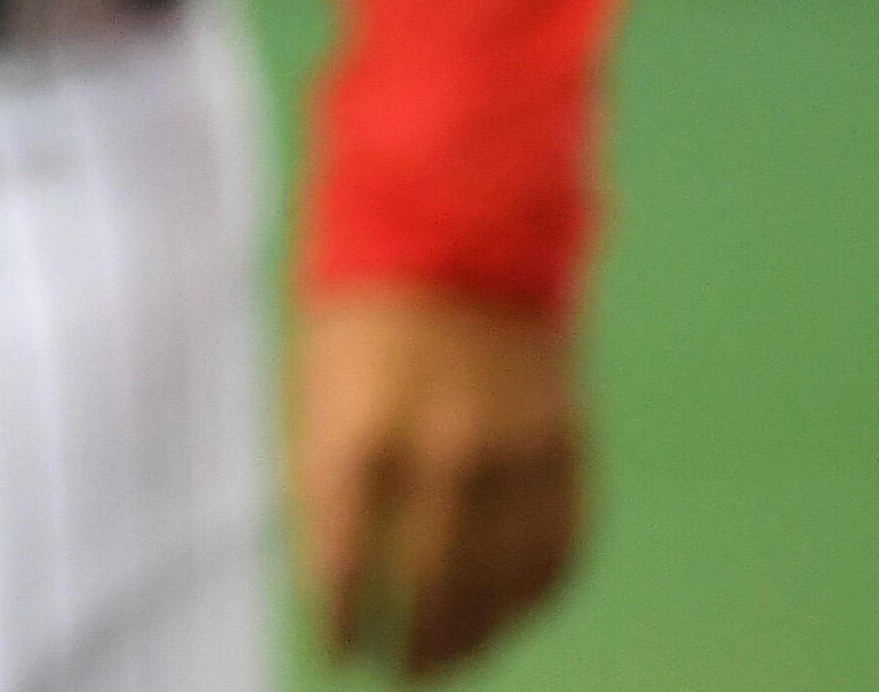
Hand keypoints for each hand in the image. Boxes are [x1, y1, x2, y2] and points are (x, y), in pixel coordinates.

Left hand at [295, 285, 585, 675]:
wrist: (458, 230)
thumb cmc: (359, 309)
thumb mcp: (314, 384)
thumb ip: (325, 474)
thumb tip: (335, 571)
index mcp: (356, 434)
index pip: (343, 562)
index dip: (340, 618)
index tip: (338, 650)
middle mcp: (438, 454)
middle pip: (427, 588)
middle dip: (410, 643)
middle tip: (398, 673)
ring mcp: (510, 456)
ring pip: (499, 585)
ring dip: (475, 636)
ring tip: (450, 662)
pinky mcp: (564, 450)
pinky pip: (556, 550)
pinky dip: (532, 595)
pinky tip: (509, 615)